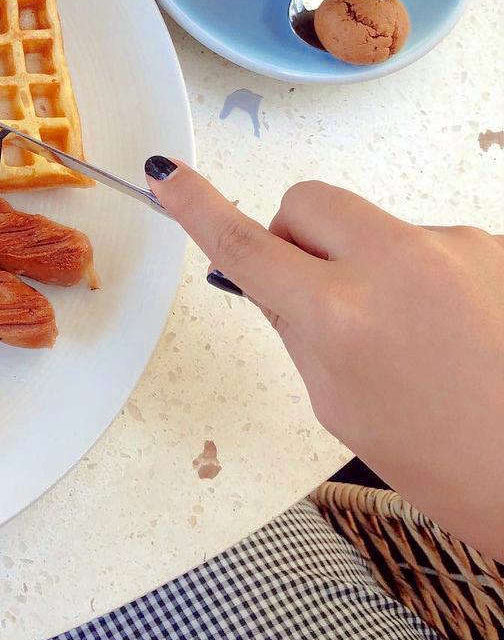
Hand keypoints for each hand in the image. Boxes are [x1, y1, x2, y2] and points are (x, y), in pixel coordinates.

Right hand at [144, 158, 503, 560]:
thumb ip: (298, 329)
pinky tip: (451, 333)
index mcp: (342, 316)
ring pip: (372, 226)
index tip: (167, 176)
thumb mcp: (340, 403)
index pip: (245, 245)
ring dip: (369, 264)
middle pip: (309, 203)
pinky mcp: (490, 247)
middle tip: (314, 291)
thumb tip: (268, 278)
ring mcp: (451, 248)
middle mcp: (395, 265)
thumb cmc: (451, 463)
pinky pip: (426, 244)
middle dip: (296, 237)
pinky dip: (422, 279)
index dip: (197, 207)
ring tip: (411, 339)